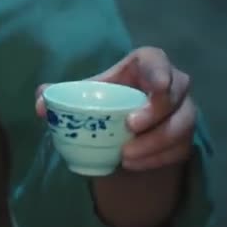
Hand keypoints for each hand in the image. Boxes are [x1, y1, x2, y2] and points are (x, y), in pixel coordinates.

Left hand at [35, 46, 196, 171]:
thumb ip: (61, 95)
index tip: (156, 87)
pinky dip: (158, 159)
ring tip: (126, 156)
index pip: (157, 61)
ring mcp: (183, 111)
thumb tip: (40, 104)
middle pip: (176, 95)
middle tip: (130, 127)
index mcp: (146, 64)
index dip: (160, 72)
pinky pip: (180, 149)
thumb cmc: (107, 98)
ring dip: (156, 143)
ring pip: (182, 125)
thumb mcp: (86, 93)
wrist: (127, 125)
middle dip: (156, 112)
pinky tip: (136, 164)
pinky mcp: (186, 137)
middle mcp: (173, 84)